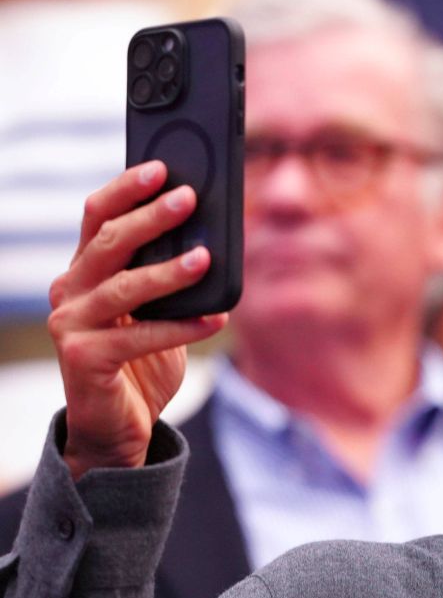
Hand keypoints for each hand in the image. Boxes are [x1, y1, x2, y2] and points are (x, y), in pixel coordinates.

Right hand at [49, 161, 227, 479]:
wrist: (119, 429)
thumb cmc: (141, 363)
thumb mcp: (158, 312)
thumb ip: (169, 278)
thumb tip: (211, 240)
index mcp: (85, 270)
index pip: (96, 216)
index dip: (125, 189)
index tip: (161, 167)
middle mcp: (70, 291)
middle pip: (108, 241)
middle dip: (150, 217)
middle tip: (189, 197)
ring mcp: (71, 325)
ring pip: (124, 287)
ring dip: (169, 271)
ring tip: (206, 258)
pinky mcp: (84, 359)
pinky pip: (141, 337)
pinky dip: (183, 327)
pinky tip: (217, 319)